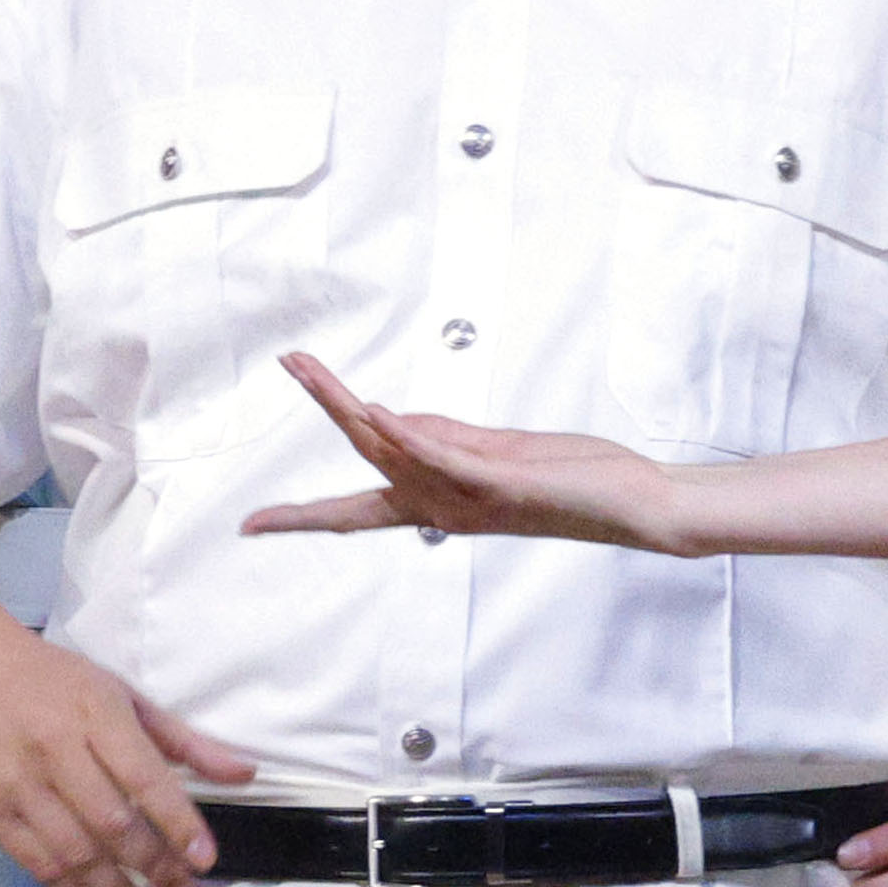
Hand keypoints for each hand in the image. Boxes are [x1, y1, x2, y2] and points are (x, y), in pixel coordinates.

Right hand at [0, 635, 254, 886]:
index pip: (144, 777)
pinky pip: (38, 865)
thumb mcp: (124, 695)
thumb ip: (185, 740)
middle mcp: (54, 749)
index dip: (177, 823)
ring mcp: (17, 784)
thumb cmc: (59, 683)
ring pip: (73, 854)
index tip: (205, 861)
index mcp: (95, 713)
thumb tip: (246, 774)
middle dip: (154, 869)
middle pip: (110, 823)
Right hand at [243, 351, 717, 558]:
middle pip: (364, 460)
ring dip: (347, 403)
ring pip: (391, 448)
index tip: (250, 525)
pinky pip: (443, 458)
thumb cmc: (574, 480)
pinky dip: (408, 436)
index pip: (357, 514)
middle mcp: (444, 507)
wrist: (637, 506)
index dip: (302, 517)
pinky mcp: (500, 482)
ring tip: (308, 364)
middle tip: (287, 361)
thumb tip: (390, 419)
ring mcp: (468, 497)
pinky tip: (378, 413)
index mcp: (441, 505)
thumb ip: (446, 441)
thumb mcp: (500, 456)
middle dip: (324, 408)